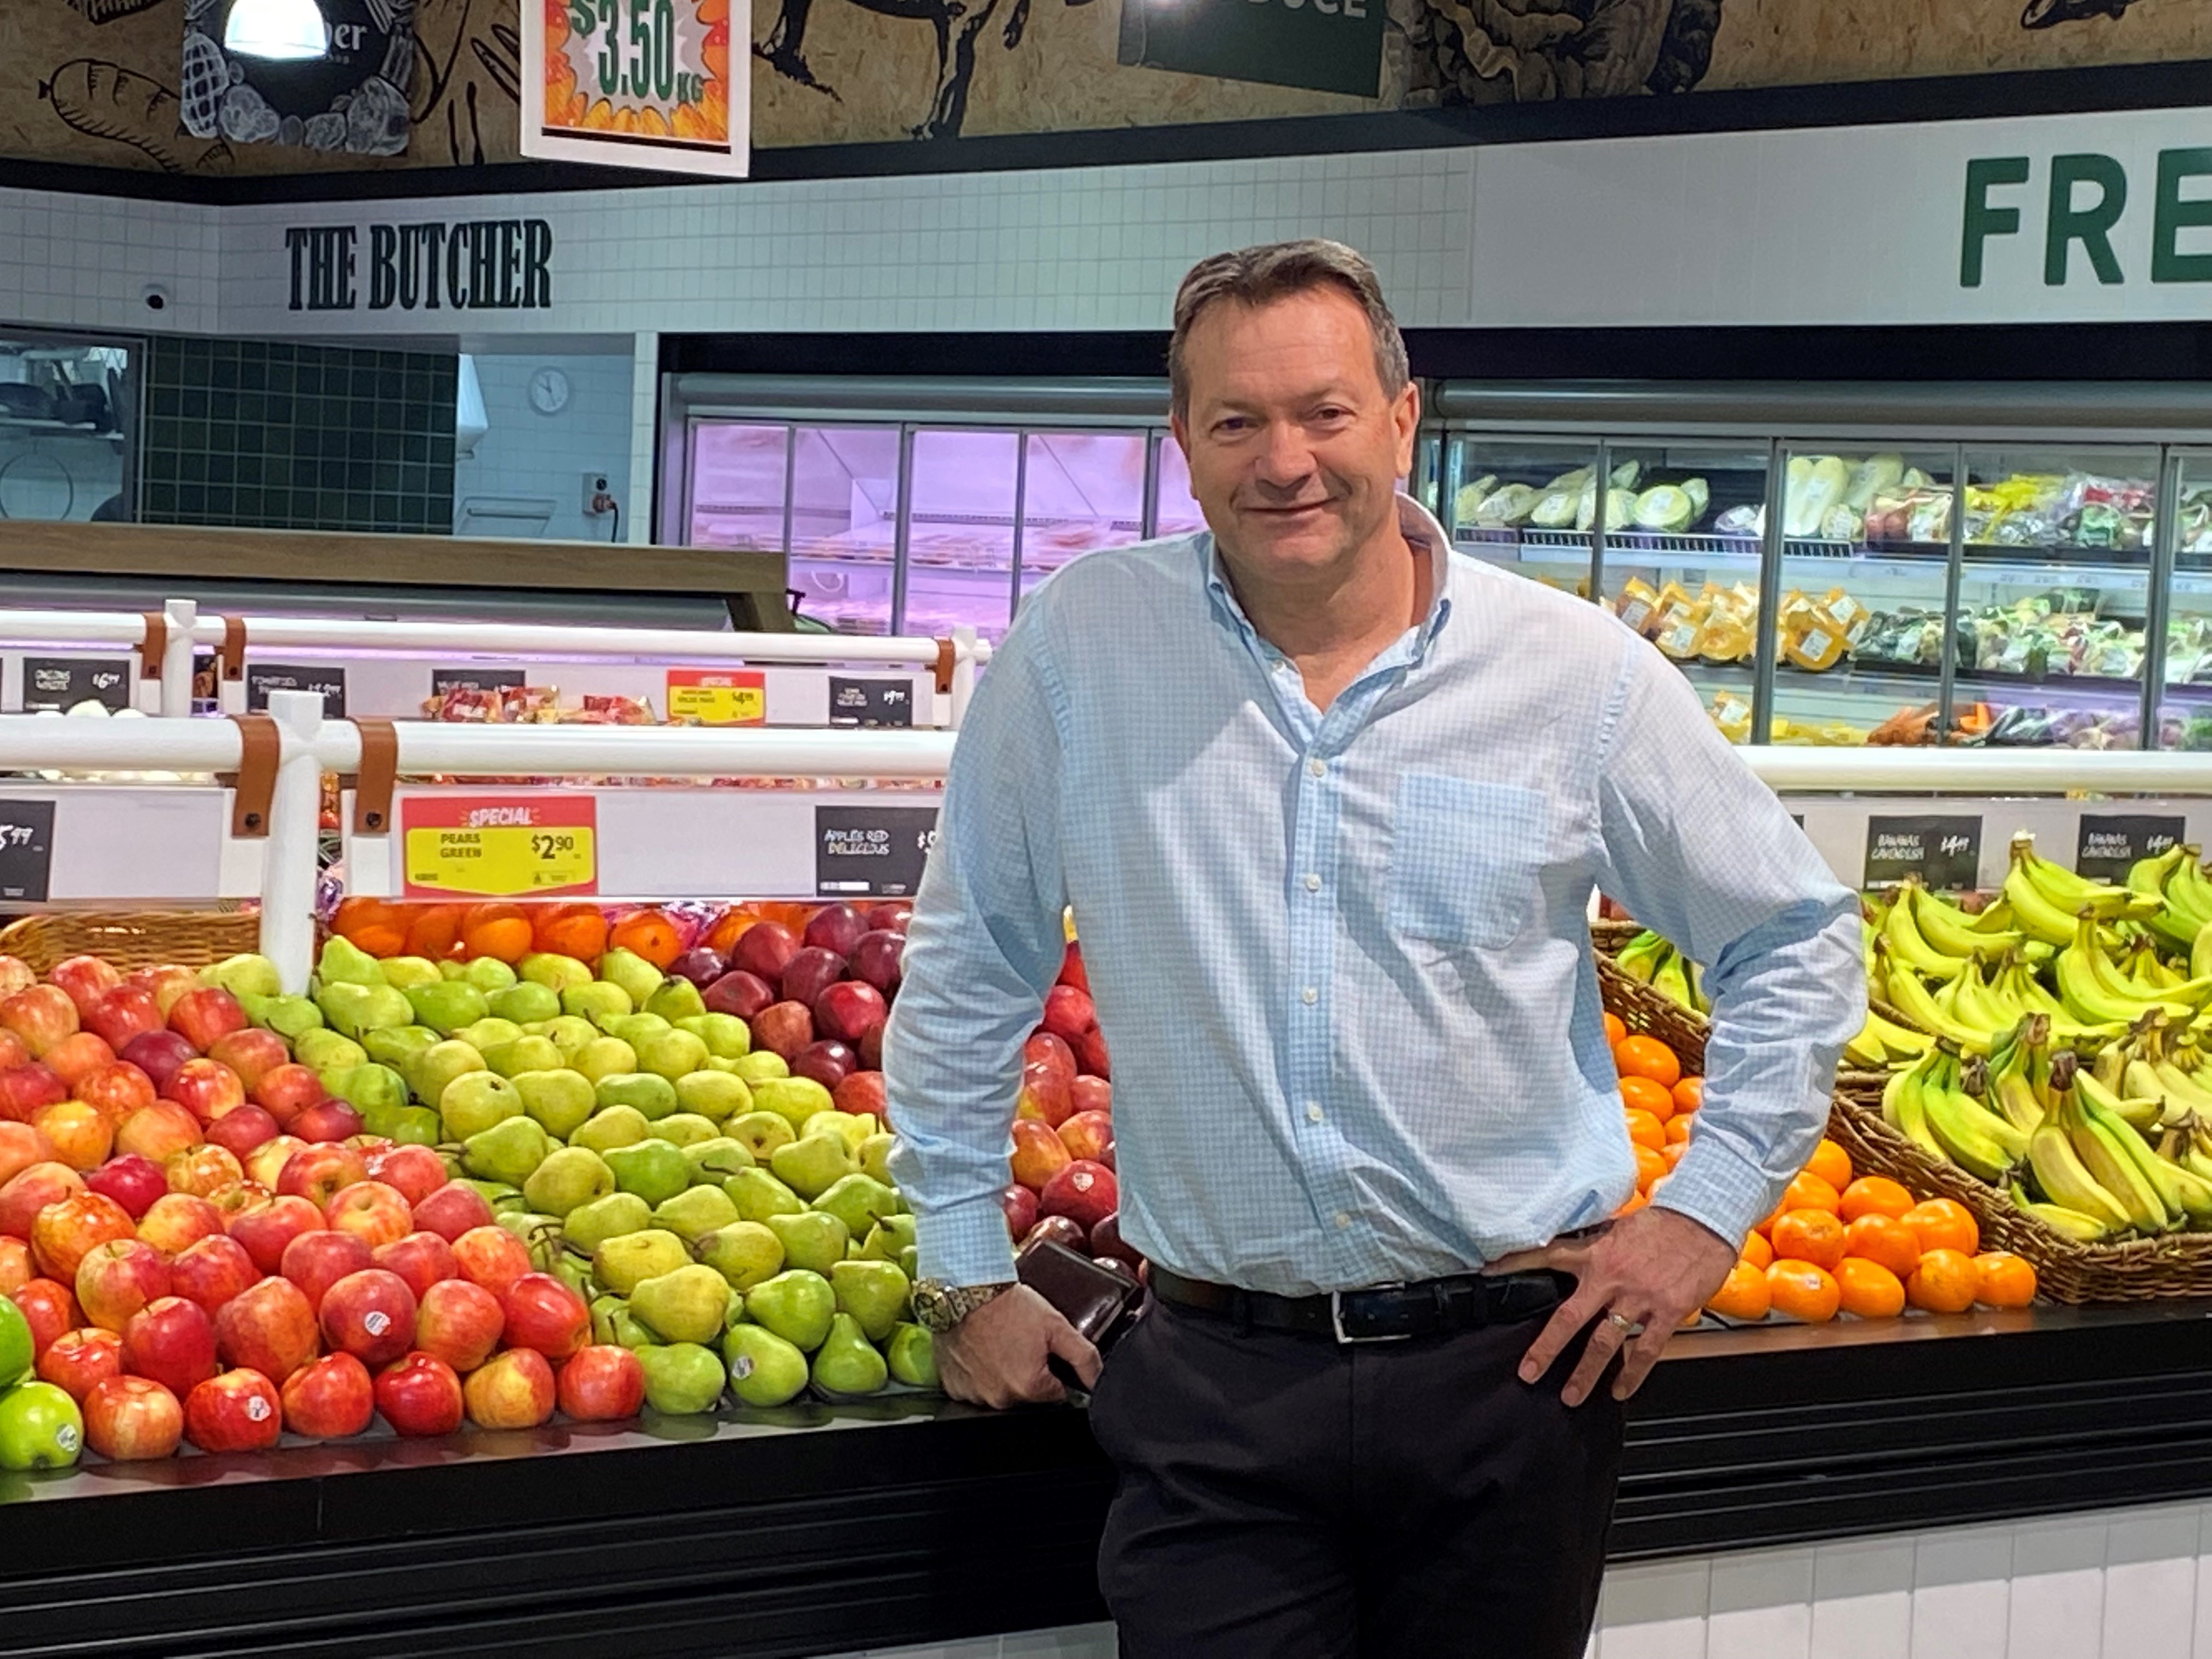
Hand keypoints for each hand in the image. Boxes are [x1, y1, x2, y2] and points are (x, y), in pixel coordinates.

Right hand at [936, 1284, 1100, 1407]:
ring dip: (1002, 1373)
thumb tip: (1097, 1380)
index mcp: (1029, 1388)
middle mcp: (1000, 1398)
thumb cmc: (1005, 1304)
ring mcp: (974, 1395)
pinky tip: (980, 1349)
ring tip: (999, 1342)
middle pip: (1027, 1394)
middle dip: (1028, 1371)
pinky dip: (977, 1372)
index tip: (1041, 1347)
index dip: (1053, 1368)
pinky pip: (973, 1387)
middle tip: (1020, 1341)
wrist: (964, 1288)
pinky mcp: (953, 1387)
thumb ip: (1083, 1357)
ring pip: (999, 1391)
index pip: (1056, 1392)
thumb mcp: (1056, 1324)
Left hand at [1488, 1206, 1735, 1406]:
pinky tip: (1621, 1391)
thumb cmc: (1662, 1223)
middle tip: (1529, 1373)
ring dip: (1587, 1373)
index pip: (1546, 1256)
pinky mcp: (1667, 1313)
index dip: (1514, 1265)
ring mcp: (1639, 1299)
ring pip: (1605, 1343)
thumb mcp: (1618, 1228)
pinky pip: (1646, 1351)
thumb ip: (1594, 1246)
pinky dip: (1632, 1374)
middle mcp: (1612, 1278)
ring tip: (1571, 1396)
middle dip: (1547, 1348)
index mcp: (1596, 1253)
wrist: (1704, 1220)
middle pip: (1570, 1318)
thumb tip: (1569, 1250)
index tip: (1487, 1274)